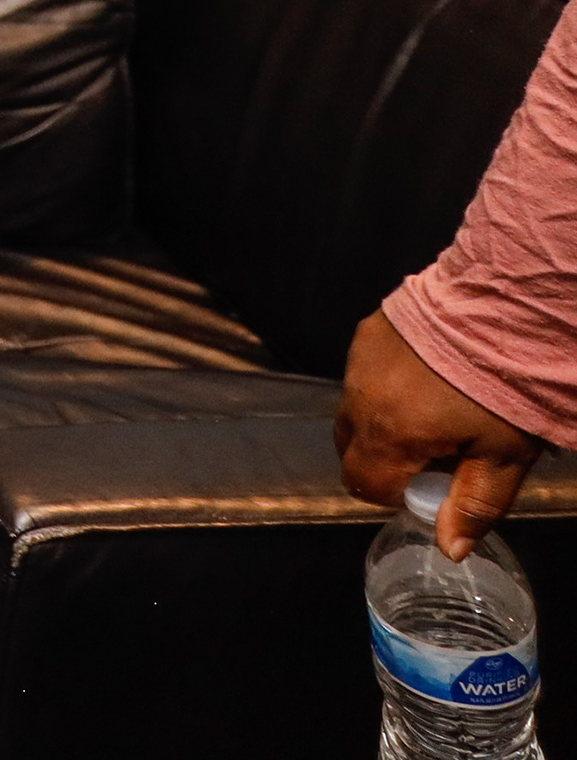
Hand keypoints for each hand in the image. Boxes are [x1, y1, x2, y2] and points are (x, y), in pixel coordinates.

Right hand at [341, 303, 545, 556]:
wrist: (498, 306)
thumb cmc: (504, 387)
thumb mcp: (504, 458)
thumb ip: (473, 506)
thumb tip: (450, 550)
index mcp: (387, 436)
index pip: (365, 486)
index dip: (399, 494)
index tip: (437, 482)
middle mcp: (359, 400)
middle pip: (351, 449)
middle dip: (385, 460)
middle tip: (438, 451)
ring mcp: (358, 362)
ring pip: (358, 410)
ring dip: (385, 420)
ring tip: (437, 408)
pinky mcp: (366, 333)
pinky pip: (365, 374)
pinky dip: (388, 385)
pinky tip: (430, 374)